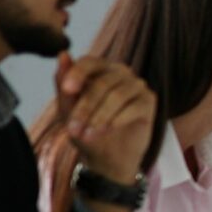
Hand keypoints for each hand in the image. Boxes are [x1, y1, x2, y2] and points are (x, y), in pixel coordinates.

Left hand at [53, 52, 154, 184]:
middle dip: (85, 108)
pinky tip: (108, 130)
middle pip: (102, 83)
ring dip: (100, 117)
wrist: (107, 157)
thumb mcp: (68, 110)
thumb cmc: (87, 129)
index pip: (89, 62)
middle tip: (74, 129)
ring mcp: (137, 85)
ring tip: (88, 135)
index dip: (78, 74)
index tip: (67, 90)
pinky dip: (118, 120)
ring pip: (117, 95)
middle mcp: (120, 73)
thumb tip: (63, 54)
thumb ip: (64, 84)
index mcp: (99, 69)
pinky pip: (134, 107)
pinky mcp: (149, 101)